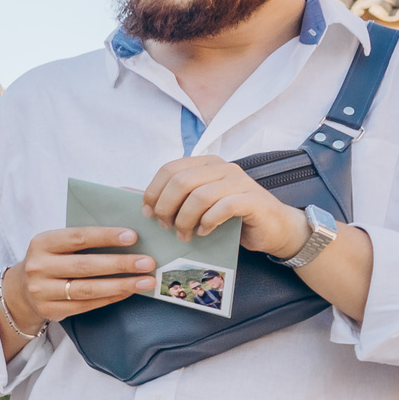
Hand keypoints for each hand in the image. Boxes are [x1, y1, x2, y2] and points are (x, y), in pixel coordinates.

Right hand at [2, 229, 156, 328]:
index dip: (106, 237)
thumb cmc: (51, 258)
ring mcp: (42, 292)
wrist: (22, 289)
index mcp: (42, 243)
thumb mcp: (57, 242)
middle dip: (120, 264)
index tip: (133, 236)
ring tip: (146, 281)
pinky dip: (111, 298)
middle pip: (85, 266)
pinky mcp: (51, 310)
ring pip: (88, 289)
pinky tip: (129, 292)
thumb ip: (84, 233)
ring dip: (121, 285)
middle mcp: (39, 267)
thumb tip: (125, 222)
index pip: (78, 237)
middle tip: (147, 262)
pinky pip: (86, 305)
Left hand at [142, 155, 310, 259]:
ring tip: (184, 235)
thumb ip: (167, 198)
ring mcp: (240, 181)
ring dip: (185, 220)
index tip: (148, 214)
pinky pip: (222, 207)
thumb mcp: (195, 206)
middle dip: (166, 208)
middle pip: (180, 182)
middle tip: (166, 227)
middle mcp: (223, 167)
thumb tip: (125, 193)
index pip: (169, 169)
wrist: (273, 229)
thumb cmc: (230, 218)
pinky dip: (207, 222)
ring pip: (199, 195)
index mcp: (206, 164)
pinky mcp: (252, 199)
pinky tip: (204, 232)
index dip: (153, 192)